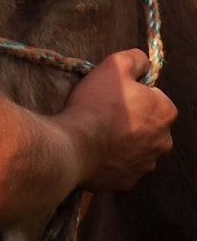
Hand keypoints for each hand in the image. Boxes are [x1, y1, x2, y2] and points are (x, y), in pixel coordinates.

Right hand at [63, 48, 176, 191]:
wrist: (75, 145)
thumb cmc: (96, 104)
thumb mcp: (114, 65)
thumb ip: (135, 58)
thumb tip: (143, 62)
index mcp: (165, 112)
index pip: (153, 96)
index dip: (133, 92)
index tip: (113, 94)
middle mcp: (164, 141)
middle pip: (148, 123)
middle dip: (132, 118)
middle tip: (104, 112)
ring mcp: (146, 164)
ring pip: (137, 146)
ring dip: (123, 140)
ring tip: (98, 132)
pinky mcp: (129, 181)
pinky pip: (123, 165)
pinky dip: (113, 158)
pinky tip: (96, 150)